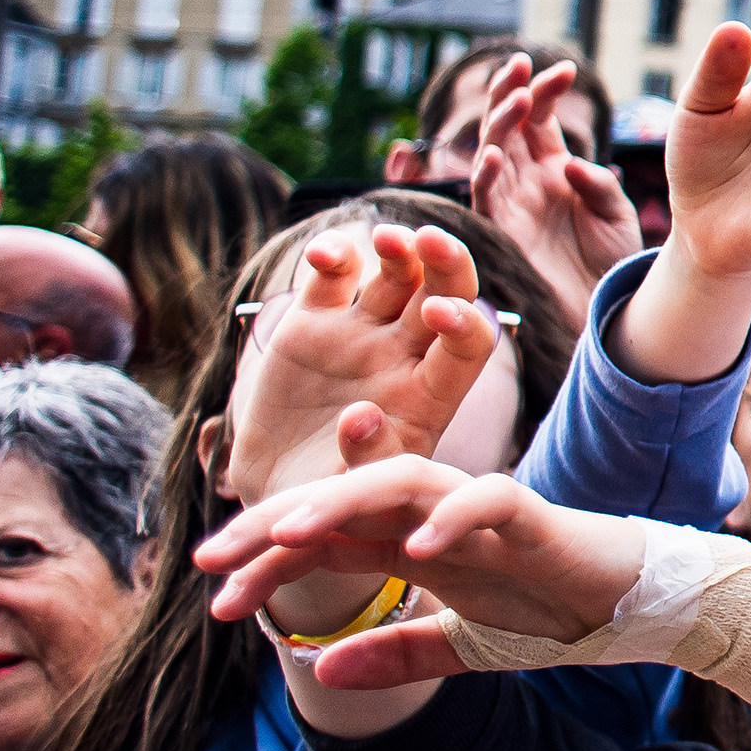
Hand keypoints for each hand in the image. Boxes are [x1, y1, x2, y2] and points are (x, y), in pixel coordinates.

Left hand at [197, 459, 646, 690]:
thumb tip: (321, 669)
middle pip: (341, 499)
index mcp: (410, 543)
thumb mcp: (459, 649)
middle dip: (272, 523)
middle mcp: (433, 516)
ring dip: (340, 501)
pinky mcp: (531, 515)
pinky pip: (487, 500)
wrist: (629, 606)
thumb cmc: (547, 614)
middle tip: (212, 557)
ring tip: (288, 533)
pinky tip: (415, 551)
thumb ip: (395, 655)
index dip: (264, 564)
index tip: (216, 602)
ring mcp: (479, 509)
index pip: (324, 540)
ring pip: (399, 480)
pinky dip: (451, 519)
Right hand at [220, 224, 500, 514]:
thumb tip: (363, 415)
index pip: (467, 347)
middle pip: (444, 293)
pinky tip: (327, 254)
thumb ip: (366, 460)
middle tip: (431, 242)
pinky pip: (331, 277)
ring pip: (395, 274)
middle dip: (446, 264)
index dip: (462, 324)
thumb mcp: (356, 499)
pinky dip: (332, 256)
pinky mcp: (312, 325)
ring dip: (398, 249)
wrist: (283, 505)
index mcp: (430, 396)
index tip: (440, 314)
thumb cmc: (334, 512)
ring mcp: (361, 335)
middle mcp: (403, 357)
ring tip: (388, 239)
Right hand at [465, 58, 640, 324]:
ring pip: (492, 150)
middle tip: (520, 63)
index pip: (541, 117)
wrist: (600, 312)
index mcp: (555, 168)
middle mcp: (527, 180)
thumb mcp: (618, 217)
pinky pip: (485, 198)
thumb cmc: (611, 263)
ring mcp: (511, 202)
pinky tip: (497, 154)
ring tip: (516, 99)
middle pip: (508, 124)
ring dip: (500, 122)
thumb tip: (569, 165)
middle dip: (510, 90)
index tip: (566, 70)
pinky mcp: (501, 231)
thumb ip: (599, 188)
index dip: (546, 90)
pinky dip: (486, 175)